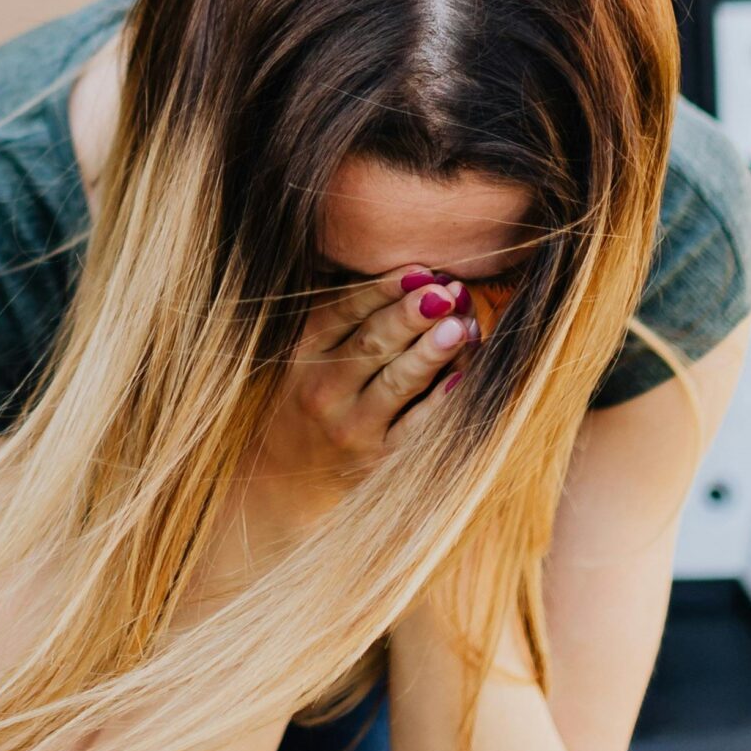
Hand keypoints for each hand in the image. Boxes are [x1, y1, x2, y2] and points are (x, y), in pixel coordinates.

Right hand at [248, 270, 480, 507]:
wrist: (286, 480)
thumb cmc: (313, 400)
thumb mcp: (311, 355)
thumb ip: (351, 317)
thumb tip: (420, 278)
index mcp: (304, 352)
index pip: (342, 312)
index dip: (382, 289)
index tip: (420, 270)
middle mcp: (322, 388)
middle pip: (372, 344)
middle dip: (410, 315)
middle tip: (444, 291)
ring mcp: (351, 426)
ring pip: (396, 383)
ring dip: (431, 353)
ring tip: (459, 326)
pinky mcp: (378, 460)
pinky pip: (416, 426)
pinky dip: (440, 401)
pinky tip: (463, 377)